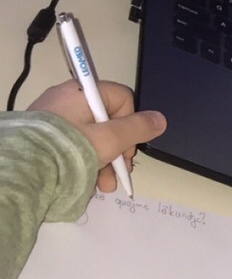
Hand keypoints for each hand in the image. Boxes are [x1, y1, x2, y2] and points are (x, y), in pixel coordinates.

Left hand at [28, 80, 165, 192]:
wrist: (25, 170)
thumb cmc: (70, 149)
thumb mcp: (110, 139)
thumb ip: (137, 129)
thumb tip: (159, 119)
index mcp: (83, 93)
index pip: (121, 100)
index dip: (131, 125)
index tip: (127, 149)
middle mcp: (68, 100)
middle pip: (108, 122)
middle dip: (118, 151)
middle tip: (118, 172)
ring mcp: (56, 119)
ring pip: (92, 138)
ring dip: (104, 162)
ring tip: (103, 185)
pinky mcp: (48, 137)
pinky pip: (75, 146)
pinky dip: (85, 162)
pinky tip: (87, 181)